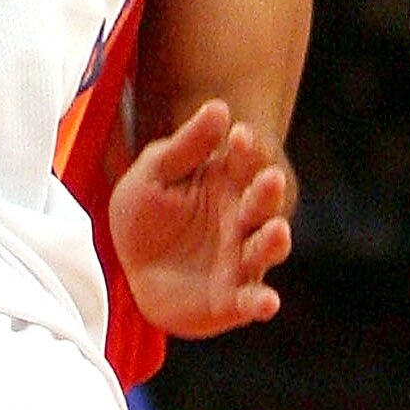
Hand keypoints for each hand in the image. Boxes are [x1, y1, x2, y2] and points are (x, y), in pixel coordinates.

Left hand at [110, 98, 292, 337]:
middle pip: (262, 203)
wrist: (132, 269)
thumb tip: (218, 106)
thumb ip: (186, 145)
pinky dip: (261, 302)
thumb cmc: (146, 213)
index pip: (244, 160)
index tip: (240, 134)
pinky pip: (250, 301)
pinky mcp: (232, 299)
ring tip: (277, 230)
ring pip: (264, 249)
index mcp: (225, 183)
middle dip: (268, 191)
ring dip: (273, 241)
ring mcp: (240, 260)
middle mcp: (241, 220)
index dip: (246, 148)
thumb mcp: (156, 172)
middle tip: (272, 176)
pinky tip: (268, 301)